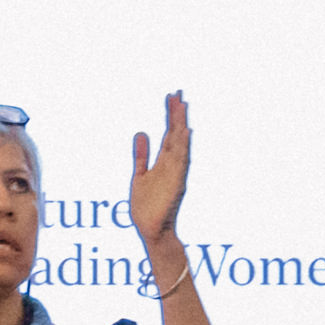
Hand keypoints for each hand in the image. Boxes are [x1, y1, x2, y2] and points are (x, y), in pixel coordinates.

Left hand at [129, 90, 194, 257]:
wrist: (152, 231)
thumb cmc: (146, 207)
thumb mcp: (139, 175)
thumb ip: (141, 155)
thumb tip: (141, 133)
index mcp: (163, 162)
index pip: (168, 133)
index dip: (169, 115)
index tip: (171, 96)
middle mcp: (172, 165)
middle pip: (176, 135)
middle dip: (176, 115)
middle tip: (178, 93)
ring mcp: (175, 174)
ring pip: (180, 145)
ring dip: (181, 126)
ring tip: (182, 107)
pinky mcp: (175, 184)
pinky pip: (180, 163)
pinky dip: (183, 147)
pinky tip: (184, 133)